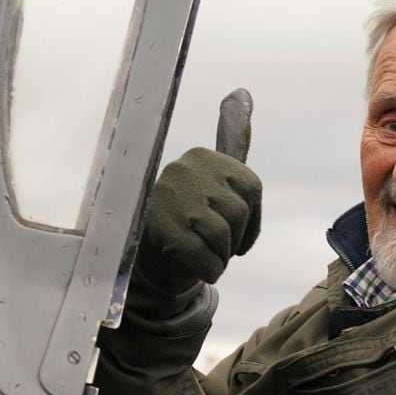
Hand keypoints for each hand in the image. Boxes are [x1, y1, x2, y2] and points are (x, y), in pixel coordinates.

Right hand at [130, 147, 260, 314]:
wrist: (143, 248)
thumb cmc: (186, 219)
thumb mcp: (210, 194)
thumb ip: (232, 182)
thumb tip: (242, 123)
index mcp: (204, 158)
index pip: (251, 187)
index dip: (252, 220)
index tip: (241, 236)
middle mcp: (187, 171)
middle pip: (239, 211)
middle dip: (236, 239)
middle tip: (222, 250)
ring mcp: (173, 198)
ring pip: (222, 234)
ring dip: (223, 256)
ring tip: (212, 259)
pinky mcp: (163, 228)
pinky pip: (203, 254)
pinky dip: (211, 269)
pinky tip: (206, 271)